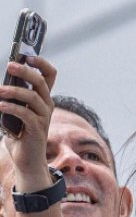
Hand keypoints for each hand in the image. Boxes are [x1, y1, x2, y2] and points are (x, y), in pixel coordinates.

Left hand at [0, 56, 56, 183]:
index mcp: (42, 99)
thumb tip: (0, 85)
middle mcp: (46, 106)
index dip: (41, 64)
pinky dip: (11, 108)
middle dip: (25, 71)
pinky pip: (25, 114)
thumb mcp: (14, 112)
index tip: (27, 56)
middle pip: (41, 82)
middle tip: (9, 66)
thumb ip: (11, 98)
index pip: (49, 76)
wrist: (27, 161)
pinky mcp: (37, 129)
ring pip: (32, 97)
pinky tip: (0, 106)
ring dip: (13, 91)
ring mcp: (43, 117)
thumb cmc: (19, 135)